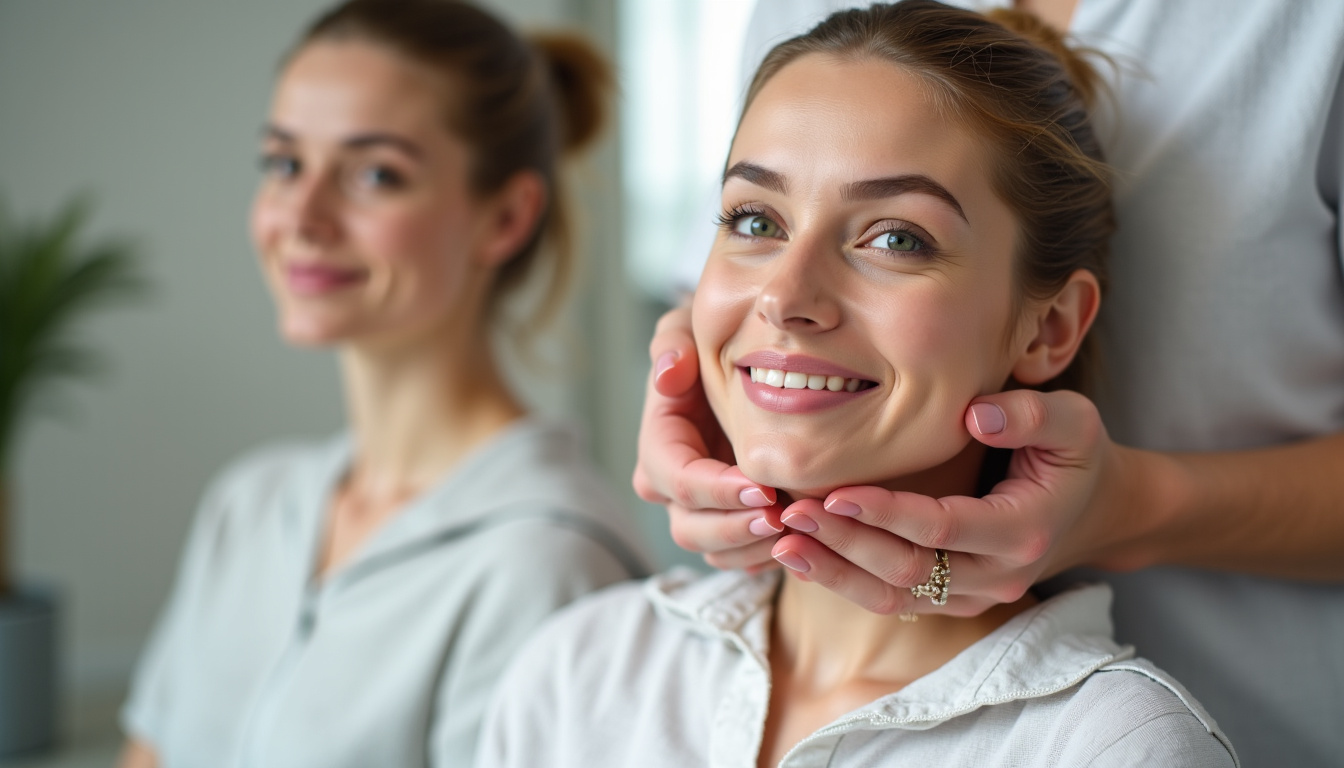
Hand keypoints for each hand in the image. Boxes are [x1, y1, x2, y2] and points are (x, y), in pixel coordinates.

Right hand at [632, 305, 783, 570]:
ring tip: (800, 534)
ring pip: (718, 553)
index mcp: (660, 445)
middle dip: (737, 529)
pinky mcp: (733, 527)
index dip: (717, 490)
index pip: (678, 481)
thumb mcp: (690, 328)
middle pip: (691, 529)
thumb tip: (669, 375)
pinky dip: (773, 556)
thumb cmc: (717, 343)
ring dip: (758, 549)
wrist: (755, 369)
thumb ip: (674, 342)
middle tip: (784, 519)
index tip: (763, 488)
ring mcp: (702, 512)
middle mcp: (672, 488)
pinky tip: (807, 541)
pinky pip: (745, 561)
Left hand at [768, 388, 1124, 615]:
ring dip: (834, 572)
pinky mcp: (953, 601)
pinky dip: (845, 581)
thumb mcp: (1073, 420)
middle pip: (908, 571)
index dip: (886, 514)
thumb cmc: (1075, 456)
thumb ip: (1029, 414)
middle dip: (844, 545)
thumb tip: (974, 414)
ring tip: (781, 542)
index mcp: (1023, 530)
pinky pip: (893, 600)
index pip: (942, 528)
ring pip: (894, 596)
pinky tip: (801, 556)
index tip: (834, 494)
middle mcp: (998, 576)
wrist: (1095, 510)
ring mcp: (975, 596)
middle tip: (791, 513)